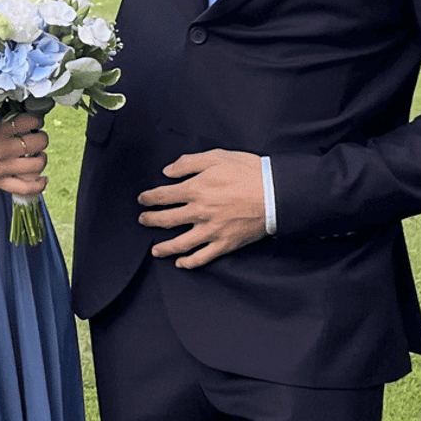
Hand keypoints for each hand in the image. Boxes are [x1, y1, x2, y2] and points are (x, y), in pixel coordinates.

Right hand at [0, 114, 48, 200]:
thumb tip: (11, 122)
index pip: (28, 122)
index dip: (35, 121)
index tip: (32, 123)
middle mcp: (2, 148)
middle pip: (38, 142)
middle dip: (41, 139)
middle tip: (35, 138)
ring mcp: (2, 168)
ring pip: (37, 164)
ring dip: (41, 159)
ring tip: (36, 156)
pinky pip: (27, 187)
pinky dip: (39, 184)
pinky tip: (41, 178)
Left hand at [138, 150, 266, 267]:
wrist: (276, 193)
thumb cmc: (249, 172)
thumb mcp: (217, 157)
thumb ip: (189, 163)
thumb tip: (168, 171)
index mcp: (195, 189)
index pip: (163, 196)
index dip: (149, 198)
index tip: (143, 199)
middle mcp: (199, 212)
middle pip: (166, 220)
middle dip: (150, 220)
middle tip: (143, 220)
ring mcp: (211, 231)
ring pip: (179, 243)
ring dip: (163, 247)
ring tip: (155, 249)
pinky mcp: (224, 243)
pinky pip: (202, 257)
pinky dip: (189, 262)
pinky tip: (181, 263)